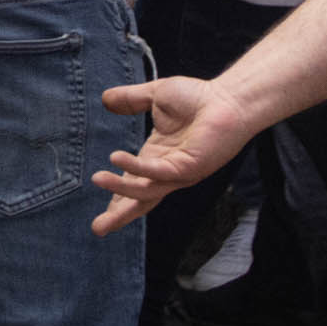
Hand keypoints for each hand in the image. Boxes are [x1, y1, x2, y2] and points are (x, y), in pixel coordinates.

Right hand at [90, 76, 255, 233]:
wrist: (229, 98)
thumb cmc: (199, 98)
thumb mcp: (155, 96)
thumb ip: (130, 99)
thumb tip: (105, 99)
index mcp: (158, 156)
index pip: (134, 182)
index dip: (117, 196)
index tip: (102, 213)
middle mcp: (167, 170)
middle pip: (139, 199)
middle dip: (119, 215)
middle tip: (97, 229)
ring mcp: (178, 172)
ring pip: (146, 190)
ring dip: (121, 188)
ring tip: (97, 179)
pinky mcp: (189, 167)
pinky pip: (158, 172)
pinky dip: (137, 168)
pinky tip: (118, 158)